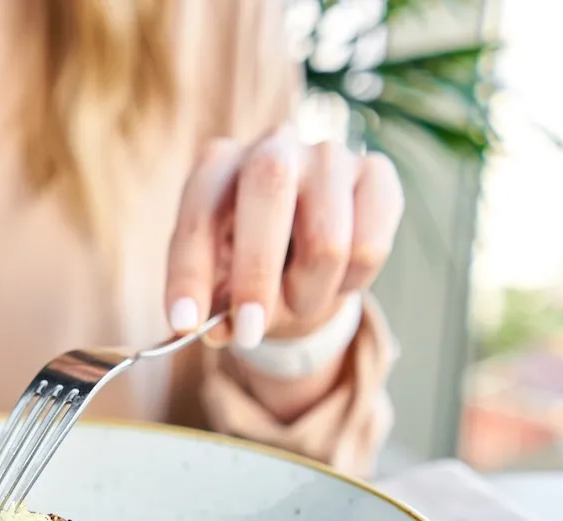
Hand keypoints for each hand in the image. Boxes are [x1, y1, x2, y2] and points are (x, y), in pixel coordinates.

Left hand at [164, 125, 403, 351]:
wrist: (312, 245)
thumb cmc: (253, 263)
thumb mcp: (223, 285)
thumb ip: (217, 307)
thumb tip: (217, 331)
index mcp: (219, 165)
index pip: (200, 212)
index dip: (189, 270)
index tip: (185, 323)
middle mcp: (273, 146)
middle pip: (269, 189)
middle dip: (255, 274)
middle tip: (249, 332)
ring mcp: (329, 155)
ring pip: (327, 241)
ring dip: (309, 294)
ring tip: (299, 304)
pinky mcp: (377, 174)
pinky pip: (369, 247)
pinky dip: (351, 283)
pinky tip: (337, 278)